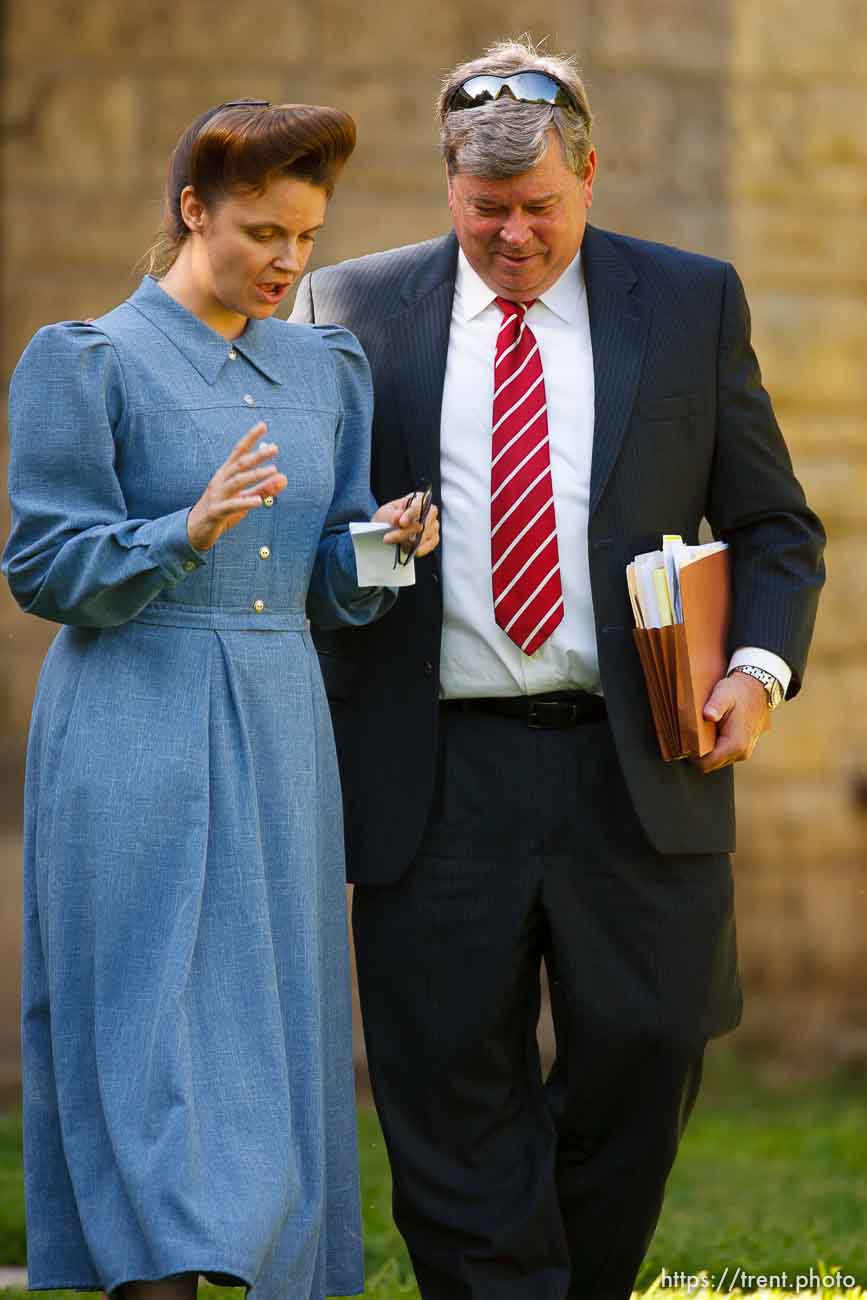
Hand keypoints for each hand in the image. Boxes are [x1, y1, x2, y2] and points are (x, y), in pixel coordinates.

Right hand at [187, 422, 287, 551]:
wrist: (196, 530)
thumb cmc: (222, 510)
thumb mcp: (245, 498)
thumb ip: (264, 488)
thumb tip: (284, 477)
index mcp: (226, 474)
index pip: (238, 452)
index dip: (250, 438)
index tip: (263, 425)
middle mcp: (220, 481)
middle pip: (239, 464)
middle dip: (257, 455)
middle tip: (274, 448)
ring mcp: (217, 495)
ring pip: (237, 481)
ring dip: (256, 475)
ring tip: (274, 470)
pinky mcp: (216, 512)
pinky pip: (231, 506)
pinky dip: (245, 502)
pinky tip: (259, 502)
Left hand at [373, 492, 439, 558]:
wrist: (388, 530)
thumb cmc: (389, 518)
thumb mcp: (385, 513)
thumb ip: (391, 514)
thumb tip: (398, 516)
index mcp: (418, 499)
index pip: (419, 505)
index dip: (410, 514)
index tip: (401, 523)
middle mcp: (429, 511)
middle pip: (422, 522)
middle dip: (406, 532)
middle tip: (389, 538)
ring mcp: (433, 525)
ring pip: (425, 535)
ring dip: (408, 542)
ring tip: (395, 544)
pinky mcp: (433, 538)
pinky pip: (430, 544)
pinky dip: (420, 548)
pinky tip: (409, 550)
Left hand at [693, 671, 770, 773]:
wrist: (758, 688)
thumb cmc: (739, 691)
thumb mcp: (723, 694)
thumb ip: (715, 705)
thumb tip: (708, 715)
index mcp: (735, 744)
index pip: (706, 764)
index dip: (692, 756)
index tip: (683, 743)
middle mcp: (741, 752)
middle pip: (711, 764)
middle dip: (699, 754)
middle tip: (689, 736)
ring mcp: (744, 752)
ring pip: (718, 760)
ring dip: (708, 750)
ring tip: (702, 733)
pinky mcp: (744, 748)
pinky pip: (725, 754)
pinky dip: (716, 747)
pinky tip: (712, 732)